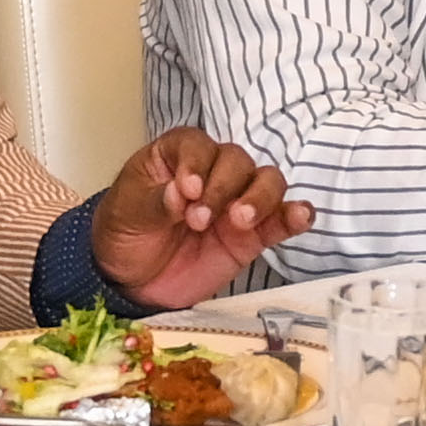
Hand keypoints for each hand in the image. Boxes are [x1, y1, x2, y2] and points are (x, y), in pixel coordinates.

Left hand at [93, 129, 311, 309]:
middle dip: (222, 187)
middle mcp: (213, 172)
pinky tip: (300, 217)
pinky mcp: (252, 235)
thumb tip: (182, 195)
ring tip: (240, 221)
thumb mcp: (126, 213)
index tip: (187, 190)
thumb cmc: (125, 232)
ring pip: (267, 182)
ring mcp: (236, 203)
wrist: (131, 280)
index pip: (198, 145)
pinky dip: (296, 215)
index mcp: (177, 156)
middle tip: (198, 220)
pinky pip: (281, 220)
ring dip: (259, 198)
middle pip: (238, 161)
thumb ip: (156, 202)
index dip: (197, 164)